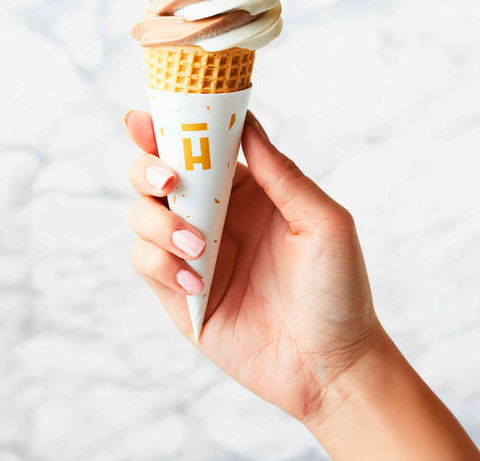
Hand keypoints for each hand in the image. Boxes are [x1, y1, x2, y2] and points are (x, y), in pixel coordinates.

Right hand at [126, 108, 382, 423]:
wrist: (332, 366)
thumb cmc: (338, 290)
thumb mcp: (323, 222)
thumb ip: (281, 173)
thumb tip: (246, 122)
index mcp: (245, 189)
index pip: (198, 147)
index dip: (168, 126)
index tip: (148, 114)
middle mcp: (212, 216)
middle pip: (155, 173)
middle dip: (148, 167)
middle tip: (168, 179)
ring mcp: (192, 254)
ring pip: (142, 215)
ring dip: (160, 223)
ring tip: (199, 248)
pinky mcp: (179, 295)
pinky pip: (145, 263)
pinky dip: (161, 264)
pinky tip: (197, 281)